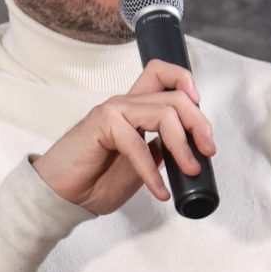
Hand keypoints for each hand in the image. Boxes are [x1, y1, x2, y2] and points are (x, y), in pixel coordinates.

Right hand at [33, 59, 216, 215]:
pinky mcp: (102, 124)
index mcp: (134, 109)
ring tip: (189, 171)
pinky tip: (159, 190)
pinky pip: (139, 143)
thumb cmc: (94, 181)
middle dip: (199, 123)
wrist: (62, 196)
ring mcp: (113, 110)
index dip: (186, 83)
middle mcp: (125, 104)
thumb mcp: (140, 166)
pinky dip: (153, 171)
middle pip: (175, 94)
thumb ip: (158, 151)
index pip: (162, 75)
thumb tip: (185, 150)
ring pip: (165, 113)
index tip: (200, 113)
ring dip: (183, 146)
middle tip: (207, 151)